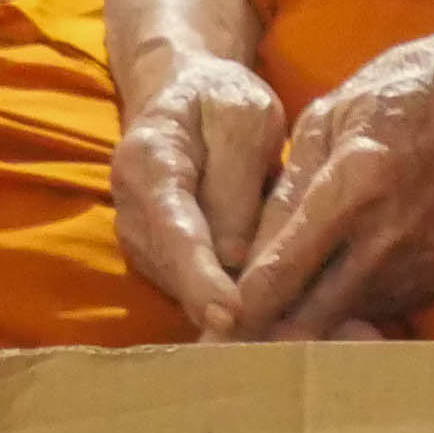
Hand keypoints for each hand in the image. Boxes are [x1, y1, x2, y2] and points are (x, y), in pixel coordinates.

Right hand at [112, 50, 290, 333]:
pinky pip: (196, 289)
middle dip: (222, 307)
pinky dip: (234, 303)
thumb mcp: (242, 118)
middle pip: (177, 271)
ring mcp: (144, 241)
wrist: (187, 95)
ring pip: (186, 288)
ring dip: (233, 312)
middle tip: (287, 336)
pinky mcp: (164, 259)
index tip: (231, 313)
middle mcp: (133, 211)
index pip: (173, 231)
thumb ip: (235, 182)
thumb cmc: (221, 101)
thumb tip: (234, 258)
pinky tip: (285, 316)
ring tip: (300, 330)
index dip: (201, 277)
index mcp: (146, 164)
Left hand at [221, 7, 433, 342]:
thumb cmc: (419, 85)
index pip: (278, 273)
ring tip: (266, 330)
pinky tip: (328, 293)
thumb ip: (289, 184)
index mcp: (356, 185)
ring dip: (305, 326)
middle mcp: (389, 236)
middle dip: (261, 339)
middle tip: (219, 355)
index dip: (234, 310)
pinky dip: (349, 306)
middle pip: (307, 317)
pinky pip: (379, 305)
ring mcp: (422, 260)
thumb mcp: (336, 112)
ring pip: (343, 319)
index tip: (201, 333)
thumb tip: (247, 251)